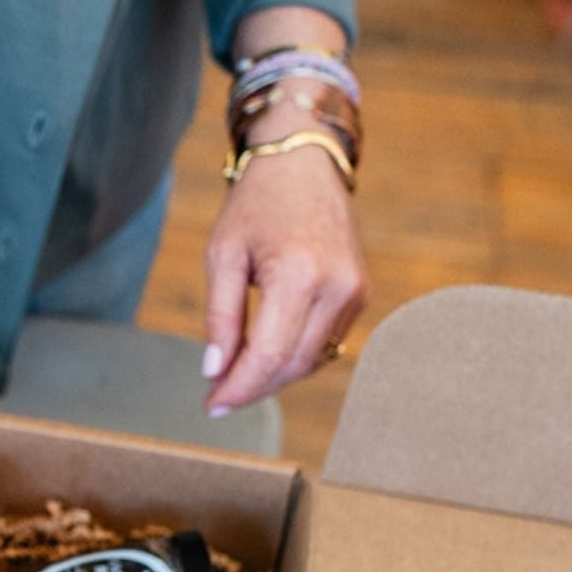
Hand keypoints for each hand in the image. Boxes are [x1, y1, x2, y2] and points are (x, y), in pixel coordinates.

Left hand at [201, 142, 367, 414]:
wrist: (304, 165)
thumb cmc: (256, 205)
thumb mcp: (222, 254)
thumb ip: (220, 317)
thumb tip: (214, 371)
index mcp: (298, 274)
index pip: (269, 354)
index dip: (239, 387)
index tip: (212, 406)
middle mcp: (336, 287)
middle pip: (293, 365)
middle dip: (254, 388)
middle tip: (217, 398)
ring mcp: (355, 292)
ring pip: (312, 360)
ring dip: (273, 376)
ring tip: (235, 374)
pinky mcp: (360, 293)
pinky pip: (325, 342)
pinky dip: (293, 355)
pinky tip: (264, 352)